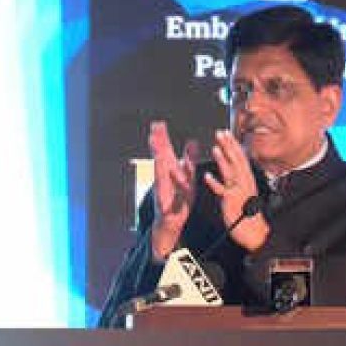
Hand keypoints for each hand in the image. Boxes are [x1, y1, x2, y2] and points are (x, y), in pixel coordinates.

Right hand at [149, 121, 198, 260]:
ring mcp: (165, 192)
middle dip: (157, 147)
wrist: (171, 221)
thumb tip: (193, 141)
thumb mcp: (187, 176)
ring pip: (161, 176)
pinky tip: (173, 181)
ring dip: (159, 165)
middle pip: (159, 160)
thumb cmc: (179, 196)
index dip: (161, 138)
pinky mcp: (168, 205)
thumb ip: (188, 159)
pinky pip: (173, 197)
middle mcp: (164, 180)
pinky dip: (173, 191)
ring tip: (157, 153)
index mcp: (169, 171)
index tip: (158, 124)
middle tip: (153, 131)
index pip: (164, 152)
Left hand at [204, 129, 269, 251]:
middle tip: (220, 133)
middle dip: (228, 145)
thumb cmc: (247, 211)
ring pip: (230, 172)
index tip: (227, 132)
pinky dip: (214, 183)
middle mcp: (244, 181)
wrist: (253, 229)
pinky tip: (206, 176)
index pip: (240, 156)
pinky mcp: (231, 200)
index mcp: (247, 177)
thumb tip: (233, 165)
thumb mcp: (246, 189)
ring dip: (222, 160)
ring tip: (215, 148)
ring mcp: (238, 190)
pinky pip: (222, 190)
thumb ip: (239, 177)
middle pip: (236, 160)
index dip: (233, 143)